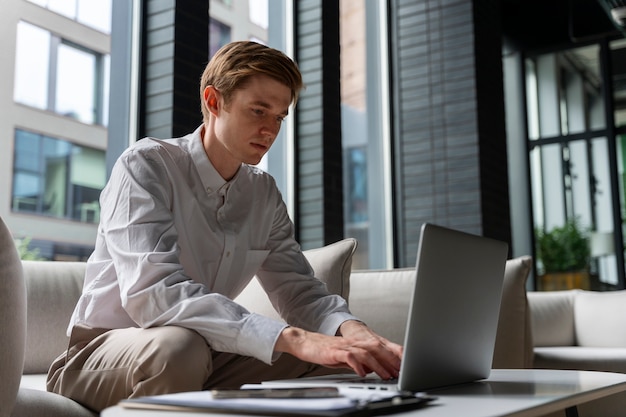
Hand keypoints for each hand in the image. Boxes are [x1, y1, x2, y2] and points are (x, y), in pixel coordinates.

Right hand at [275, 321, 402, 379]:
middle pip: (376, 348)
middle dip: (390, 360)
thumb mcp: (344, 357)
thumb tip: (371, 369)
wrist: (304, 342)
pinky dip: (357, 365)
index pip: (378, 348)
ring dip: (378, 364)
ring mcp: (344, 346)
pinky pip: (349, 357)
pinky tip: (362, 373)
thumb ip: (358, 361)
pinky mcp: (334, 351)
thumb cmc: (323, 350)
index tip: (403, 366)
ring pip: (366, 353)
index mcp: (357, 343)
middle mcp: (353, 342)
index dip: (392, 356)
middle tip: (400, 371)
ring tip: (386, 375)